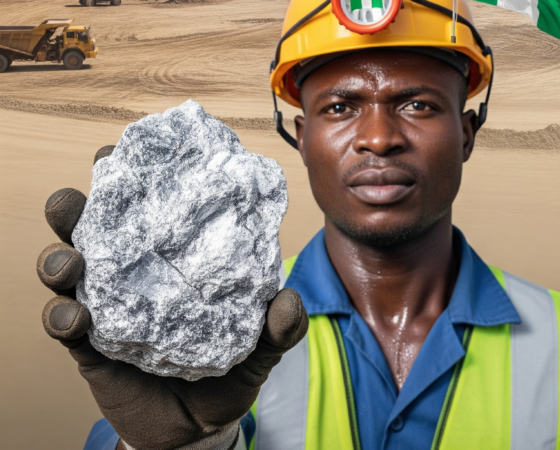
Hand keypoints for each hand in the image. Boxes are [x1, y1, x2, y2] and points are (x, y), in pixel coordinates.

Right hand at [38, 146, 307, 449]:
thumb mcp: (261, 348)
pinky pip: (63, 322)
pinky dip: (62, 315)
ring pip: (67, 267)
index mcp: (173, 260)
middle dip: (79, 204)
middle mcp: (134, 273)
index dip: (139, 179)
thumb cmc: (229, 373)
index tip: (134, 152)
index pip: (152, 210)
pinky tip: (74, 316)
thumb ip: (277, 328)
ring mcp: (107, 306)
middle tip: (80, 197)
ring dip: (61, 256)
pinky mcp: (89, 345)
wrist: (198, 427)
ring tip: (72, 260)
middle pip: (94, 228)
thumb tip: (288, 301)